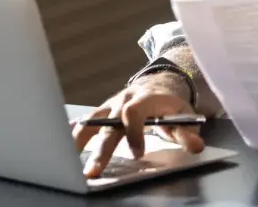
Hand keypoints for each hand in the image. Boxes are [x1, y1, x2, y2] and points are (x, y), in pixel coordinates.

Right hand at [71, 74, 203, 177]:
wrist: (158, 86)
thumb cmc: (170, 107)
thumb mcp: (184, 117)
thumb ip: (187, 134)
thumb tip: (196, 147)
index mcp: (146, 99)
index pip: (135, 112)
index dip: (134, 132)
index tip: (137, 154)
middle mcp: (124, 100)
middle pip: (110, 124)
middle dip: (102, 149)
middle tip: (94, 171)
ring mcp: (110, 106)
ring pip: (92, 122)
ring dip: (80, 143)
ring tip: (68, 162)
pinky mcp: (102, 113)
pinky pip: (85, 122)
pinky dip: (74, 133)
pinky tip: (61, 146)